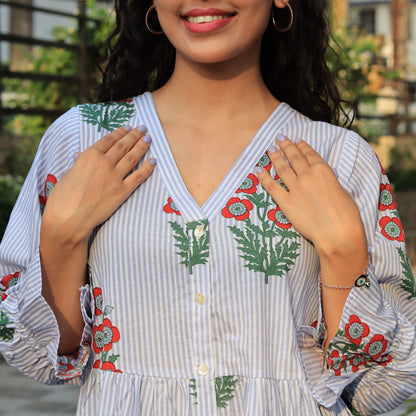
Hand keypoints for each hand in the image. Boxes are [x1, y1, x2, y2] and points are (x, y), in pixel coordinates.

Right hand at [42, 125, 155, 243]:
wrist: (69, 218)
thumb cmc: (62, 198)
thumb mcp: (67, 174)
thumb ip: (78, 163)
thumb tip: (80, 155)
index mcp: (89, 155)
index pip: (109, 140)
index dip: (120, 132)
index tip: (128, 127)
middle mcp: (104, 163)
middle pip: (123, 145)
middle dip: (134, 135)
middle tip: (143, 128)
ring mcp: (115, 177)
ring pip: (133, 157)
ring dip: (142, 146)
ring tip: (149, 138)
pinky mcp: (123, 191)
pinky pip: (139, 176)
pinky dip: (148, 167)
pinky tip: (154, 160)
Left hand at [255, 135, 365, 259]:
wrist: (337, 232)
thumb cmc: (346, 214)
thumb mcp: (342, 190)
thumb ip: (329, 181)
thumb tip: (322, 179)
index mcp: (324, 170)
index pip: (309, 154)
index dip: (301, 146)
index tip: (296, 140)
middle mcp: (307, 176)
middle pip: (293, 157)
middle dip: (285, 146)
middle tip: (279, 138)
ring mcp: (295, 188)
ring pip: (282, 168)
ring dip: (275, 157)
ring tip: (270, 149)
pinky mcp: (286, 202)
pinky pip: (271, 186)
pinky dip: (264, 176)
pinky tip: (258, 169)